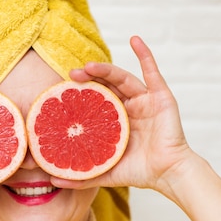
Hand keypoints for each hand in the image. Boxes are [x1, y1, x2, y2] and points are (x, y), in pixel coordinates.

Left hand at [57, 35, 193, 194]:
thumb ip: (81, 176)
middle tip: (71, 75)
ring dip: (106, 69)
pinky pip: (152, 71)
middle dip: (89, 78)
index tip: (61, 90)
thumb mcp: (105, 172)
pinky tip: (134, 39)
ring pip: (122, 78)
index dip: (80, 93)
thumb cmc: (139, 172)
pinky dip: (144, 54)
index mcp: (115, 121)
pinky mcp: (160, 97)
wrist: (167, 174)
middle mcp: (129, 107)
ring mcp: (145, 100)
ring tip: (90, 65)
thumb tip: (52, 181)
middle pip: (106, 86)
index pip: (94, 100)